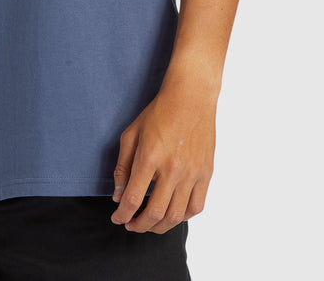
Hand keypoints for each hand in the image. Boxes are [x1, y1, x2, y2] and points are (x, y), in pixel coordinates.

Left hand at [110, 80, 215, 233]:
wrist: (190, 97)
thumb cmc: (158, 113)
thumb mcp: (131, 134)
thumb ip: (123, 167)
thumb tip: (118, 196)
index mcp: (149, 157)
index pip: (133, 199)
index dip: (122, 215)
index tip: (117, 218)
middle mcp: (172, 169)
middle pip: (154, 213)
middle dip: (139, 226)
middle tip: (131, 225)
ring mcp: (192, 173)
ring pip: (176, 216)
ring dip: (160, 226)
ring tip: (150, 224)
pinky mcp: (206, 173)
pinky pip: (196, 206)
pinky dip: (183, 217)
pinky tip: (172, 213)